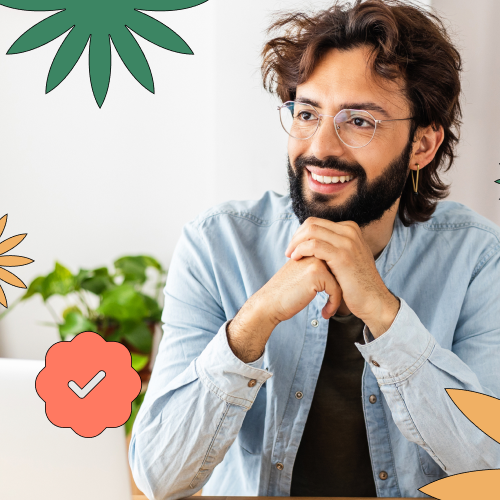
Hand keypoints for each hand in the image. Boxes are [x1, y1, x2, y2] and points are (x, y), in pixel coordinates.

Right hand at [255, 255, 344, 323]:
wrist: (269, 303)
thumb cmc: (285, 293)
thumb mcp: (302, 273)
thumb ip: (317, 267)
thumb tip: (340, 274)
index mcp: (311, 249)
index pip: (336, 264)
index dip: (337, 281)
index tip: (333, 298)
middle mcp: (314, 251)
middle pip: (341, 270)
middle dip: (340, 289)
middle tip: (334, 304)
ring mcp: (316, 260)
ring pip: (341, 279)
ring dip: (337, 299)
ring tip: (328, 310)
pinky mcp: (317, 273)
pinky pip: (336, 289)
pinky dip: (333, 304)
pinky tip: (325, 314)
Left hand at [285, 217, 398, 331]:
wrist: (373, 300)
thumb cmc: (356, 283)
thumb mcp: (347, 257)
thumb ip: (334, 246)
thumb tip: (313, 241)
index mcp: (350, 229)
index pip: (317, 222)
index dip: (301, 234)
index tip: (294, 248)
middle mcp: (350, 231)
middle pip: (312, 223)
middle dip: (296, 236)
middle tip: (289, 251)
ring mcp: (347, 242)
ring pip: (311, 231)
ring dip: (295, 243)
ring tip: (290, 256)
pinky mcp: (342, 256)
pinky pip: (314, 245)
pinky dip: (301, 250)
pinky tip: (295, 259)